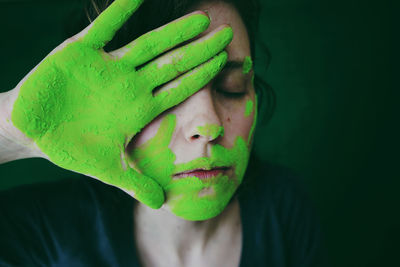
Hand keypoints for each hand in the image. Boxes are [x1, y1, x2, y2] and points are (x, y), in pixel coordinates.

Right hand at [8, 0, 232, 207]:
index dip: (203, 75)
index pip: (180, 88)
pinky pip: (103, 26)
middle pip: (173, 63)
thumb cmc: (71, 147)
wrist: (33, 131)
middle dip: (200, 49)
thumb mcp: (108, 170)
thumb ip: (136, 184)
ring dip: (174, 31)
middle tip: (228, 34)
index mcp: (139, 107)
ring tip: (202, 18)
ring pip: (148, 44)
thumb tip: (162, 204)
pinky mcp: (80, 51)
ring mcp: (108, 66)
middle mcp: (130, 84)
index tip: (226, 62)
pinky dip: (119, 10)